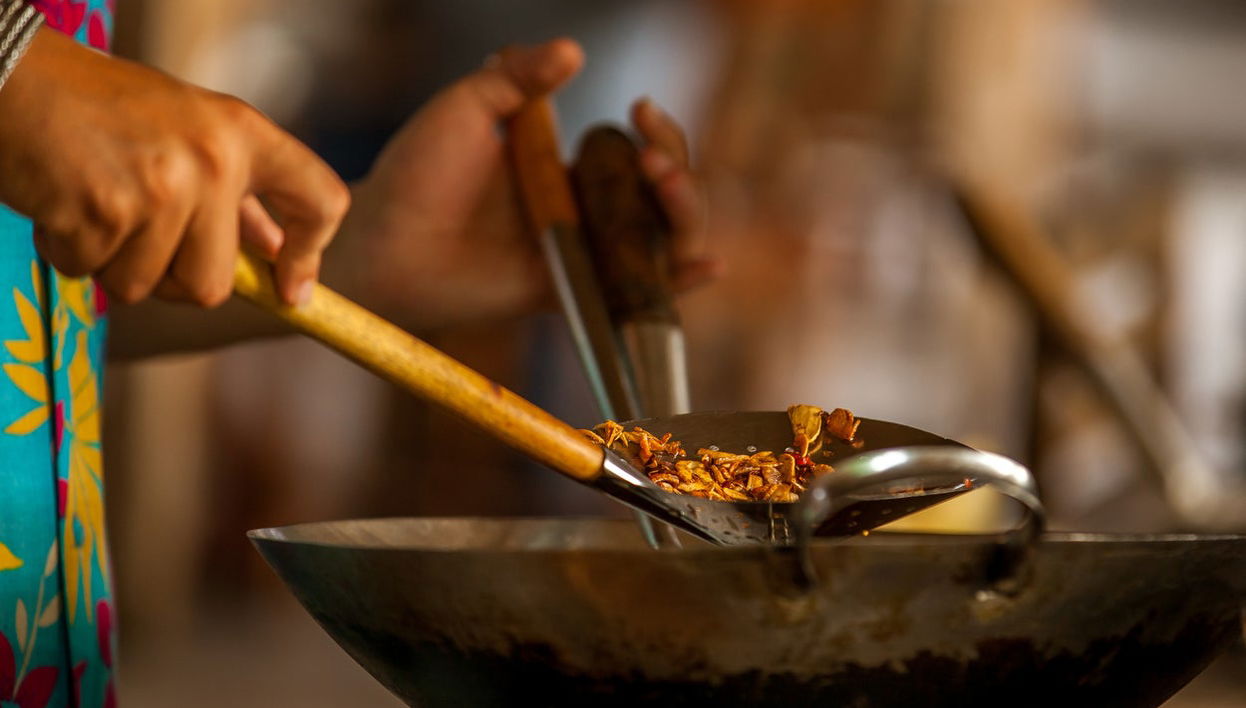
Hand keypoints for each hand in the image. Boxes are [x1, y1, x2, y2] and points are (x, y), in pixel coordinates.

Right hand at [0, 28, 349, 305]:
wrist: (13, 74)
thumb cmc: (102, 109)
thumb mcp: (189, 132)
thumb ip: (235, 192)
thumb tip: (274, 254)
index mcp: (243, 133)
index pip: (322, 199)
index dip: (310, 254)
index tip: (290, 290)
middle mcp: (213, 161)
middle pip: (213, 284)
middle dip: (171, 280)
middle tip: (137, 237)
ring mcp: (161, 188)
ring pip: (146, 286)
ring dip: (111, 262)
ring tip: (93, 204)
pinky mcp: (103, 211)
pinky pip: (91, 272)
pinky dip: (68, 251)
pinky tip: (61, 203)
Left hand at [335, 38, 719, 329]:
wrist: (381, 240)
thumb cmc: (414, 173)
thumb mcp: (467, 107)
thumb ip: (517, 77)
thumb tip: (573, 50)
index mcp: (565, 171)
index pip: (637, 153)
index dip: (657, 132)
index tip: (638, 107)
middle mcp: (582, 216)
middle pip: (664, 199)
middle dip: (678, 169)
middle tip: (651, 153)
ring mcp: (580, 259)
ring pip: (661, 244)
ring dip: (684, 214)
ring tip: (666, 184)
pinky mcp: (570, 297)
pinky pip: (634, 296)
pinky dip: (678, 283)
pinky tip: (708, 262)